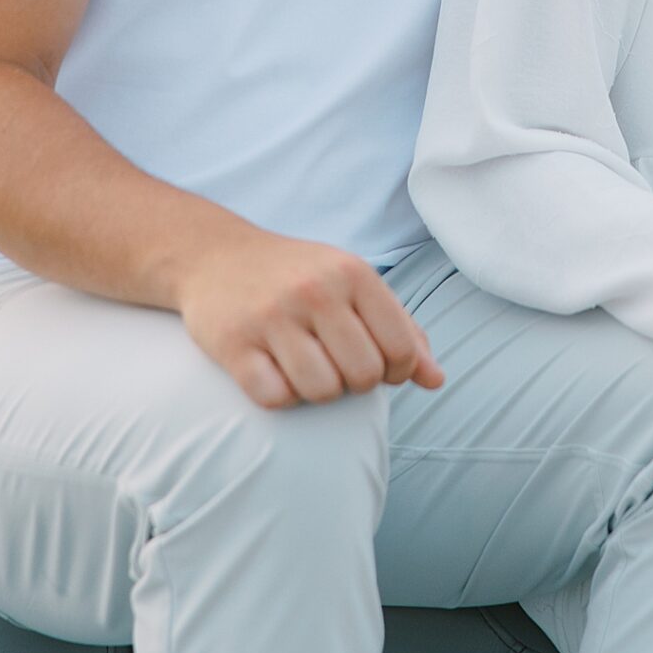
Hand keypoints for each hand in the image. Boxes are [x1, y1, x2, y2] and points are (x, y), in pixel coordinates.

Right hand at [177, 228, 445, 409]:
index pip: (401, 350)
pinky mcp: (233, 343)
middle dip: (354, 383)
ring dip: (317, 391)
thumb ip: (401, 329)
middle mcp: (315, 290)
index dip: (396, 371)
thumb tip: (436, 380)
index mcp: (354, 273)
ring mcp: (272, 316)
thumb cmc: (299, 276)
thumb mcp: (355, 285)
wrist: (216, 255)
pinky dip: (280, 396)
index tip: (376, 363)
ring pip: (321, 391)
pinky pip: (275, 397)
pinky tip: (273, 371)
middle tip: (335, 363)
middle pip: (363, 376)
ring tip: (305, 367)